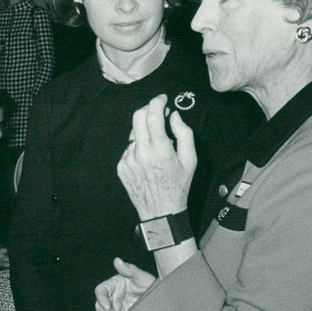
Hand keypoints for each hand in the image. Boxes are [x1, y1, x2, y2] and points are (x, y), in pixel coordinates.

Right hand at [95, 258, 155, 310]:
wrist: (160, 301)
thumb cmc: (149, 285)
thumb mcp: (141, 276)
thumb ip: (129, 269)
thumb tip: (117, 260)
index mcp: (113, 285)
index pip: (100, 291)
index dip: (101, 299)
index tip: (107, 307)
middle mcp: (112, 298)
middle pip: (100, 308)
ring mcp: (115, 310)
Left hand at [117, 95, 196, 218]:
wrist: (160, 211)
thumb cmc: (178, 185)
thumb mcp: (190, 160)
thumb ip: (184, 133)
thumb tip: (173, 115)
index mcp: (160, 150)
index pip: (152, 115)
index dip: (157, 102)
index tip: (162, 99)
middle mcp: (141, 153)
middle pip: (137, 117)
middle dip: (147, 109)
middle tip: (157, 112)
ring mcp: (128, 160)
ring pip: (133, 133)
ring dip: (144, 132)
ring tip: (156, 146)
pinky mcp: (121, 167)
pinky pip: (129, 148)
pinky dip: (138, 147)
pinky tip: (147, 160)